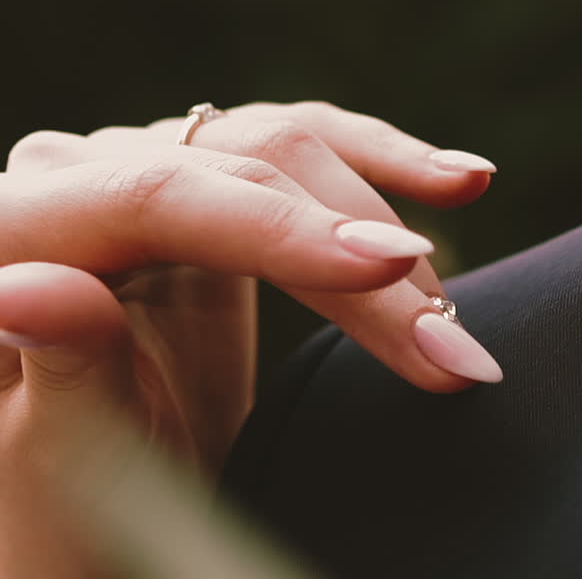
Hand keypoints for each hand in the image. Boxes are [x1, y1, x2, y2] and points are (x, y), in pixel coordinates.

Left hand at [0, 101, 500, 573]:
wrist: (86, 512)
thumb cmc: (55, 509)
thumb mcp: (54, 462)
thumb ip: (58, 371)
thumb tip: (35, 287)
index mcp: (8, 234)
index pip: (158, 197)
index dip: (283, 229)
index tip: (392, 271)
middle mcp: (72, 179)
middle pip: (248, 176)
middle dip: (367, 269)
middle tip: (454, 357)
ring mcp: (141, 170)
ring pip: (290, 147)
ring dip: (391, 220)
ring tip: (458, 298)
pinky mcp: (206, 184)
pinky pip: (304, 148)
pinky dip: (382, 166)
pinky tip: (459, 178)